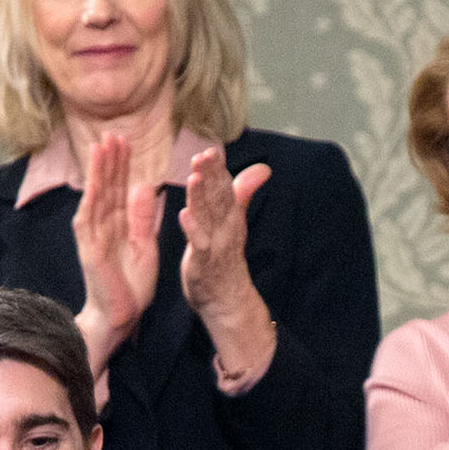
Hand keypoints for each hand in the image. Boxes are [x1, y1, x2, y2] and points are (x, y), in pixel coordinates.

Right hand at [70, 133, 161, 377]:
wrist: (122, 316)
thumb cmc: (132, 284)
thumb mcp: (146, 244)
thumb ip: (144, 217)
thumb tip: (146, 186)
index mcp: (118, 225)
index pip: (119, 188)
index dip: (121, 165)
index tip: (125, 140)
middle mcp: (102, 226)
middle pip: (105, 187)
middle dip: (109, 161)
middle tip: (112, 133)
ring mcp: (93, 238)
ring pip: (96, 198)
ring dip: (97, 174)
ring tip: (101, 147)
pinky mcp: (90, 251)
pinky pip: (89, 222)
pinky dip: (91, 202)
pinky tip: (93, 184)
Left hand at [179, 145, 276, 377]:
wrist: (227, 300)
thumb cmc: (225, 259)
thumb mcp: (235, 222)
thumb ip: (242, 193)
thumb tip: (264, 168)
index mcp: (230, 217)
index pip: (225, 188)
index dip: (219, 170)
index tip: (212, 149)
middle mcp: (225, 228)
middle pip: (219, 198)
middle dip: (212, 176)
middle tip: (204, 155)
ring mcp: (215, 246)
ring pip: (208, 217)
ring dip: (201, 197)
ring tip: (194, 177)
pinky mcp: (203, 263)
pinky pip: (198, 244)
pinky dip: (193, 229)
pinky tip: (184, 214)